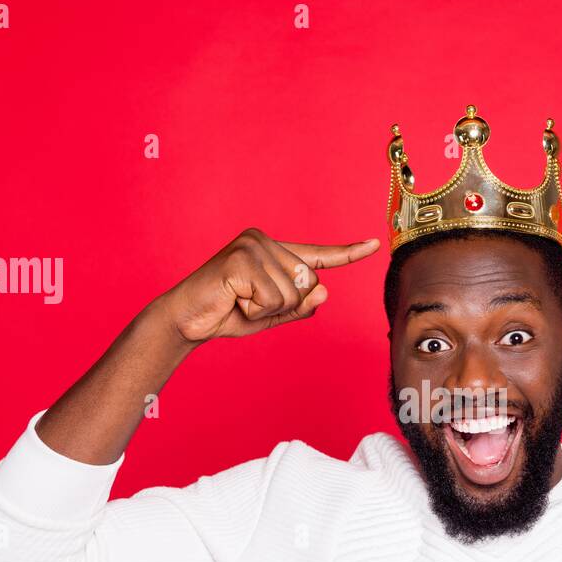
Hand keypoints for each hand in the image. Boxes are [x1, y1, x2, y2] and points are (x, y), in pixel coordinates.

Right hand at [162, 228, 380, 341]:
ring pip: (291, 293)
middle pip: (307, 283)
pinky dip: (254, 310)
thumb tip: (324, 290)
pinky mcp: (241, 260)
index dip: (348, 253)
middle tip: (248, 303)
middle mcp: (264, 240)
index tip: (375, 244)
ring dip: (265, 309)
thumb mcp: (272, 315)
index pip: (318, 255)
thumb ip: (300, 306)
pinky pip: (271, 298)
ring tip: (238, 301)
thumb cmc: (228, 314)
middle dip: (284, 305)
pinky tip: (233, 300)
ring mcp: (252, 247)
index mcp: (274, 251)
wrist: (187, 320)